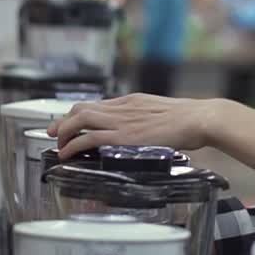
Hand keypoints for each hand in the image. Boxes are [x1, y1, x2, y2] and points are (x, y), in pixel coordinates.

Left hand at [48, 94, 225, 157]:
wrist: (199, 118)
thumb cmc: (190, 119)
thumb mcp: (163, 112)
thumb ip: (147, 119)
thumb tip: (144, 129)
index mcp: (133, 101)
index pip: (97, 104)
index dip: (79, 113)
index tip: (71, 123)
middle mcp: (122, 107)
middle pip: (82, 108)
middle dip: (63, 121)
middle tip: (55, 133)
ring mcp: (122, 121)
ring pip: (80, 120)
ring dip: (64, 132)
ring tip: (59, 146)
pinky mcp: (123, 136)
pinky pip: (89, 137)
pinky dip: (74, 145)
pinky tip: (68, 153)